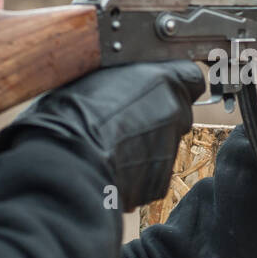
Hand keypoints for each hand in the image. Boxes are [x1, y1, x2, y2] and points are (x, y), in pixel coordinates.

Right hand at [24, 61, 203, 209]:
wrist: (65, 161)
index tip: (158, 87)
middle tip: (123, 118)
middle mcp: (175, 114)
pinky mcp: (160, 182)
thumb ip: (126, 78)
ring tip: (109, 144)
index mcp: (164, 80)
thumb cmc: (71, 112)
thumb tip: (125, 80)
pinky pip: (151, 172)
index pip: (191, 77)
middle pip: (178, 112)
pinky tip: (109, 166)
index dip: (175, 83)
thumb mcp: (97, 75)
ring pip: (164, 144)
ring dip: (144, 144)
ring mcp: (170, 149)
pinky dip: (136, 171)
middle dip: (157, 115)